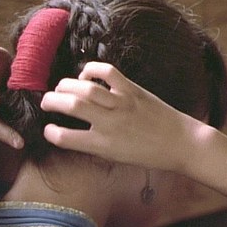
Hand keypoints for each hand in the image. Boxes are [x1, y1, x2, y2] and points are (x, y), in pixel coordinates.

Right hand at [40, 62, 202, 171]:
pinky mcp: (133, 90)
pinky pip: (107, 73)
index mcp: (103, 145)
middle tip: (46, 102)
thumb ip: (93, 143)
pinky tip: (85, 76)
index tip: (47, 130)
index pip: (65, 138)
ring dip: (66, 86)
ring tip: (60, 88)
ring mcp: (122, 104)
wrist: (180, 143)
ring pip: (85, 88)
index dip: (50, 133)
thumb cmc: (147, 154)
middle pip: (71, 106)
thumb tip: (72, 131)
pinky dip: (91, 70)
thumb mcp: (115, 156)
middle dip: (52, 101)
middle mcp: (110, 123)